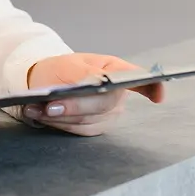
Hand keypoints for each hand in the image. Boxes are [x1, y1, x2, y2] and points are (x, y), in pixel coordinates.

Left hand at [21, 53, 165, 135]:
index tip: (158, 96)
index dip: (152, 87)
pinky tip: (38, 114)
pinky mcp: (94, 127)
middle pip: (105, 104)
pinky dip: (58, 123)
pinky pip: (79, 130)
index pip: (141, 79)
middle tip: (50, 104)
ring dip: (60, 115)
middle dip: (75, 106)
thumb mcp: (70, 65)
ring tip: (35, 107)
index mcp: (115, 70)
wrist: (42, 82)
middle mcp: (118, 94)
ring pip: (89, 120)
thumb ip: (86, 75)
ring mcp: (108, 113)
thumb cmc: (59, 69)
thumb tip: (99, 84)